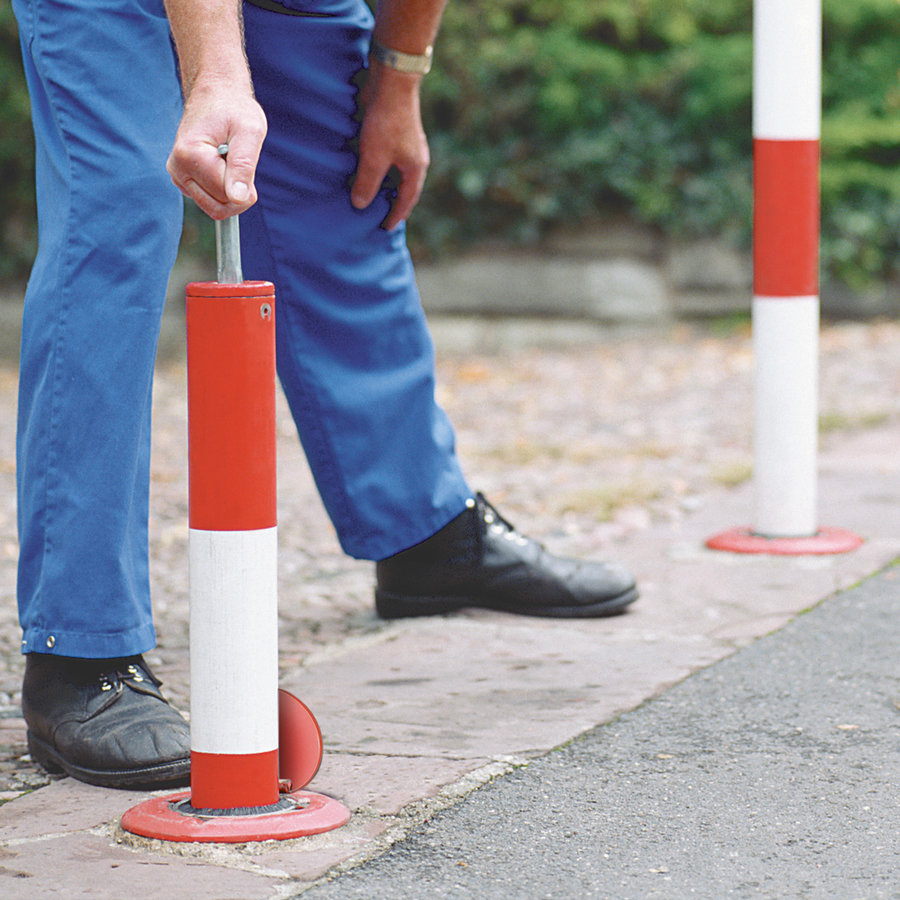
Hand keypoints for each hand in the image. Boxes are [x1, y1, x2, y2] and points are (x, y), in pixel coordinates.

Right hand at [166, 81, 267, 219]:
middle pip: (218, 207)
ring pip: (215, 207)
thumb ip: (244, 165)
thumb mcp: (249, 132)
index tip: (247, 157)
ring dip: (231, 190)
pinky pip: (210, 201)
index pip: (226, 195)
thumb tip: (237, 198)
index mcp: (189, 155)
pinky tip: (222, 164)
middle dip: (238, 192)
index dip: (246, 185)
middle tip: (241, 161)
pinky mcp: (183, 179)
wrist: (216, 94)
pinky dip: (223, 188)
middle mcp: (177, 168)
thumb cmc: (235, 109)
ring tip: (230, 160)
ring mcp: (178, 175)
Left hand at [351, 59, 428, 229]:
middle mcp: (414, 158)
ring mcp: (404, 145)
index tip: (385, 228)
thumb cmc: (386, 122)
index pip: (406, 201)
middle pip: (402, 188)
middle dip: (390, 201)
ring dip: (381, 184)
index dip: (395, 216)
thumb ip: (367, 183)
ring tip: (367, 195)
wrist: (390, 82)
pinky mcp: (393, 132)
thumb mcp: (374, 158)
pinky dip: (375, 167)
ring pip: (393, 172)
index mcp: (415, 169)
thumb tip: (359, 204)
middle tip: (376, 215)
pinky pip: (385, 157)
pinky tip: (362, 169)